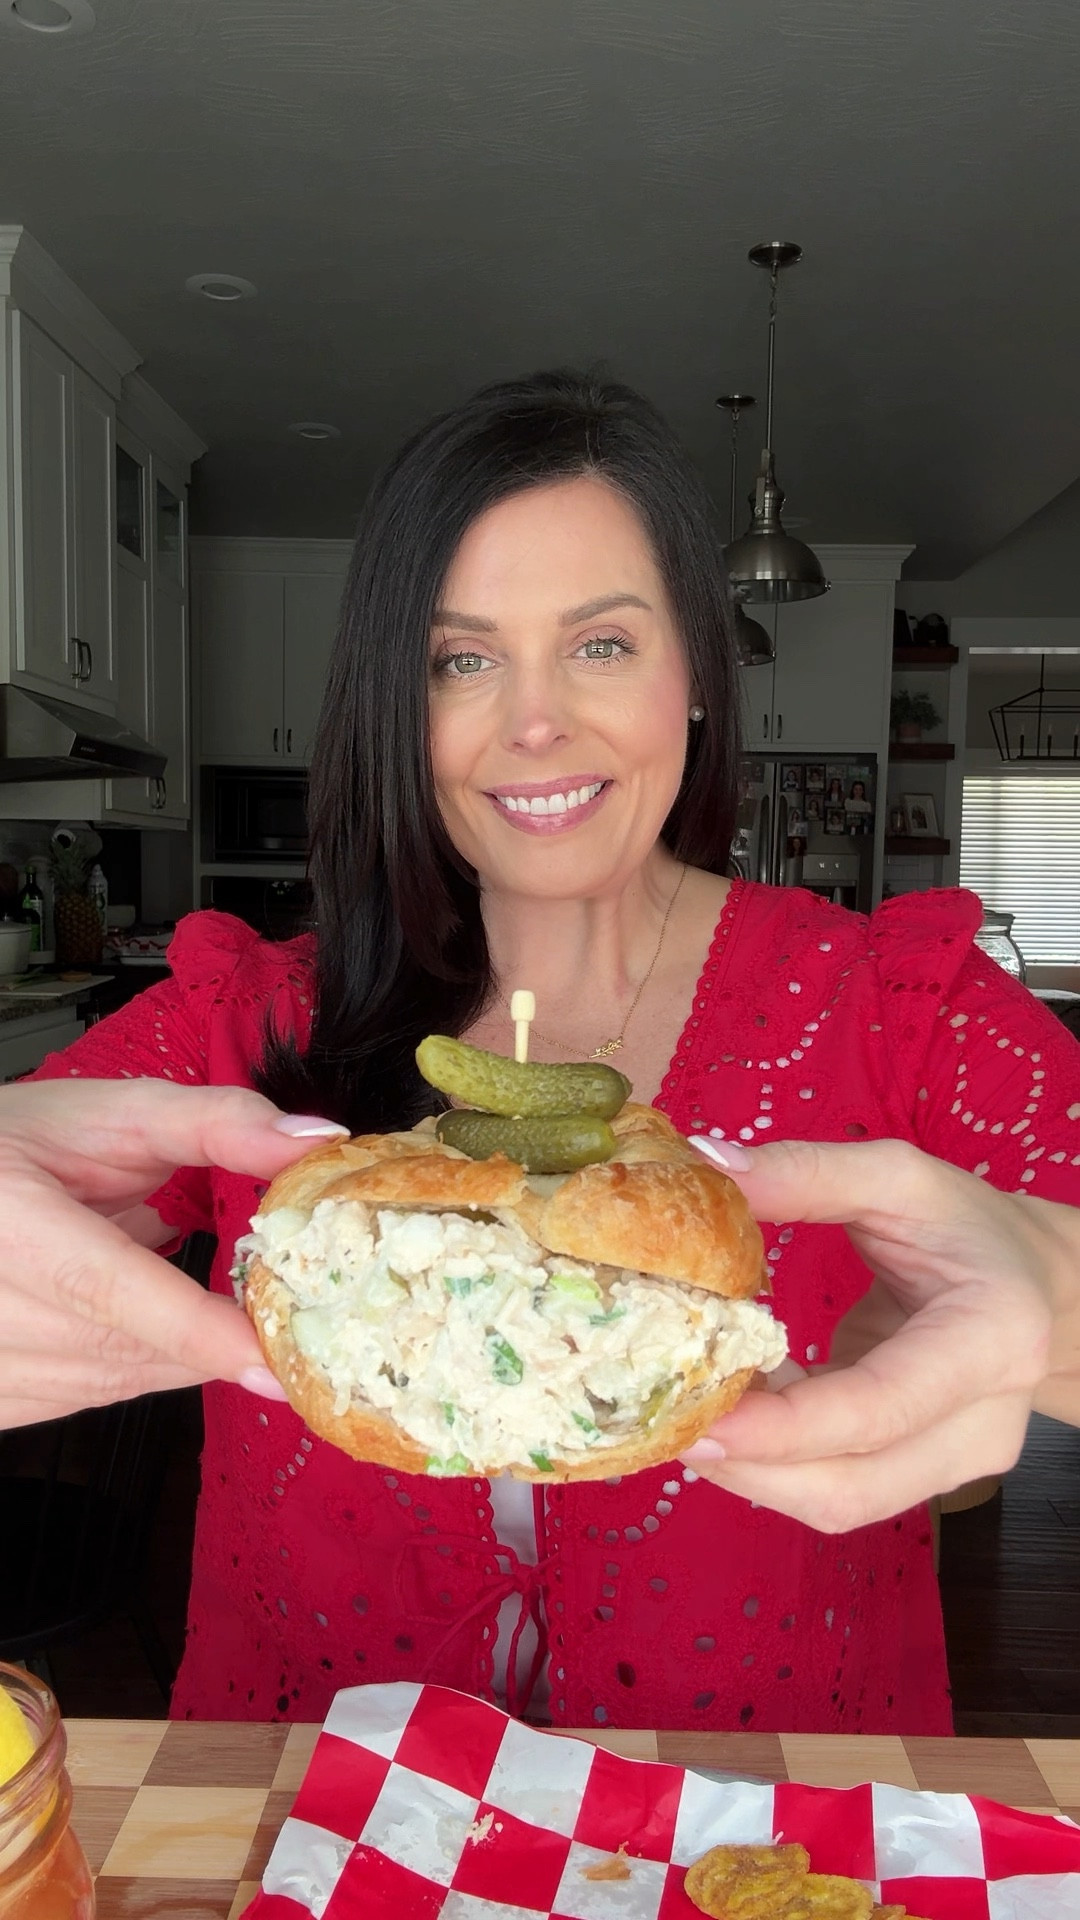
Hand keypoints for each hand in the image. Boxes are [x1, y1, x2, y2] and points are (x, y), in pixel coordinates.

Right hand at [0, 1079, 346, 1429]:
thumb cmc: (21, 1142)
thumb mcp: (114, 1112)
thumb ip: (218, 1124)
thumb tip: (316, 1142)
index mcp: (12, 1221)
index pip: (107, 1287)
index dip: (193, 1328)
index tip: (272, 1360)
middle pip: (128, 1347)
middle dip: (219, 1337)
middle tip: (288, 1311)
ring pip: (121, 1380)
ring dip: (183, 1350)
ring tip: (210, 1301)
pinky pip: (95, 1394)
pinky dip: (142, 1362)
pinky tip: (142, 1320)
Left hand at [683, 1135, 1075, 1530]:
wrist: (1038, 1283)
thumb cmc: (970, 1226)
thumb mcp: (898, 1178)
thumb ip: (805, 1174)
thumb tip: (705, 1165)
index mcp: (990, 1340)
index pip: (876, 1408)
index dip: (782, 1428)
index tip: (698, 1418)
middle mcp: (985, 1423)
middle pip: (853, 1486)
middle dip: (750, 1469)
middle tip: (667, 1421)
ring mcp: (959, 1462)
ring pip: (841, 1503)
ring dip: (754, 1473)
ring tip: (690, 1412)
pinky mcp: (925, 1475)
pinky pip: (839, 1486)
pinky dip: (776, 1462)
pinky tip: (734, 1411)